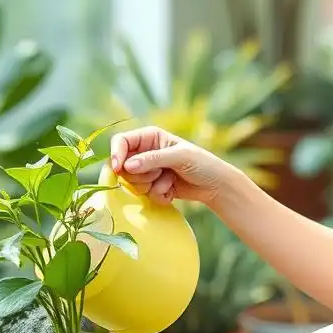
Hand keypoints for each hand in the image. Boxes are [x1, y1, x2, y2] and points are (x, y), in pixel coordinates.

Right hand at [109, 126, 236, 207]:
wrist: (216, 185)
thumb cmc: (202, 164)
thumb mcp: (179, 157)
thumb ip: (152, 159)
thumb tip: (127, 166)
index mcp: (150, 137)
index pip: (121, 142)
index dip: (116, 154)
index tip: (118, 168)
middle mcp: (146, 153)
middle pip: (123, 167)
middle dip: (141, 174)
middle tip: (161, 172)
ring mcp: (148, 171)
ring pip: (133, 183)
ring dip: (151, 185)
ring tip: (170, 179)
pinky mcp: (153, 187)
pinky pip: (144, 195)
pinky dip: (159, 195)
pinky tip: (173, 190)